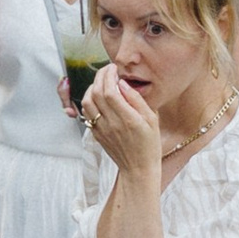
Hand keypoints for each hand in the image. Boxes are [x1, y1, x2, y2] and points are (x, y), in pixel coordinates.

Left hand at [82, 65, 162, 183]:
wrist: (138, 169)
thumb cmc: (149, 144)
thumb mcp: (152, 120)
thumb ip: (137, 100)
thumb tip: (122, 83)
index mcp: (128, 119)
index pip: (110, 90)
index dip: (109, 75)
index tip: (114, 68)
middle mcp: (112, 123)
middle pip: (96, 93)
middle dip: (100, 77)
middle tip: (107, 70)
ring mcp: (101, 129)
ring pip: (87, 103)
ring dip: (92, 88)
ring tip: (101, 83)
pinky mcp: (96, 134)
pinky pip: (87, 114)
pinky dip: (89, 101)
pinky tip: (98, 97)